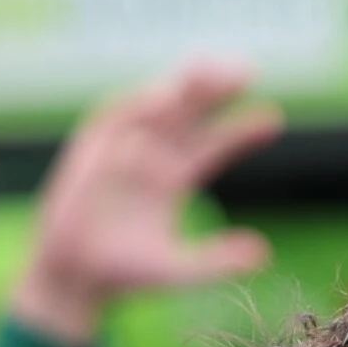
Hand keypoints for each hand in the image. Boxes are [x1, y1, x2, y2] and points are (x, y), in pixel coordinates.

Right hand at [1, 59, 282, 346]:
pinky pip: (116, 121)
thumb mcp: (176, 270)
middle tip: (247, 69)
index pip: (213, 145)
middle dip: (214, 92)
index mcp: (173, 177)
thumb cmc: (125, 274)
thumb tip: (263, 254)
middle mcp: (150, 155)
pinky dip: (138, 108)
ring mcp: (120, 148)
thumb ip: (216, 261)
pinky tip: (166, 96)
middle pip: (189, 114)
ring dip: (181, 88)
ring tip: (210, 70)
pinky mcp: (91, 150)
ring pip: (156, 108)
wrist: (73, 277)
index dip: (240, 131)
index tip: (273, 119)